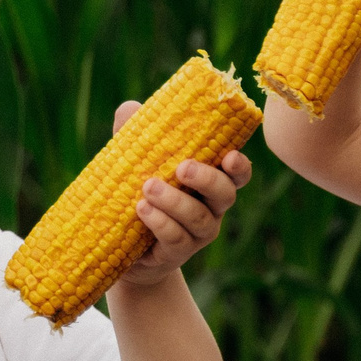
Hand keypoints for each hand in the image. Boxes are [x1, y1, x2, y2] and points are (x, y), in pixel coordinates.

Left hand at [113, 103, 253, 287]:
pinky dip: (160, 222)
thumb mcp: (135, 164)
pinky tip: (142, 209)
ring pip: (199, 217)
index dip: (239, 166)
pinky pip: (176, 238)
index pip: (236, 173)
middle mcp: (211, 208)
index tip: (229, 155)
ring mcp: (197, 234)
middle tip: (182, 167)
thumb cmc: (137, 194)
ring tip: (148, 187)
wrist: (122, 247)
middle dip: (207, 179)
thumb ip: (135, 136)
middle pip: (226, 194)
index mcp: (209, 182)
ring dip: (175, 201)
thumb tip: (130, 108)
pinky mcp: (177, 253)